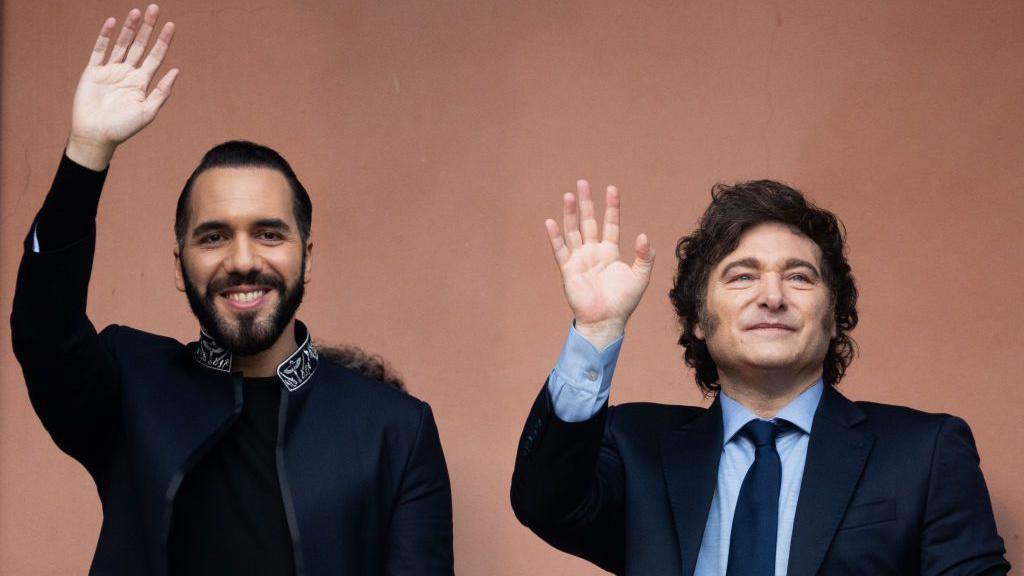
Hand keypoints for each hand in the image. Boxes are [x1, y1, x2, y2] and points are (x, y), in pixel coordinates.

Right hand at [67, 5, 177, 169]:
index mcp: (142, 82)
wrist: (96, 135)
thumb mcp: (148, 111)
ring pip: (122, 44)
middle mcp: (128, 73)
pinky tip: (113, 23)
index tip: (170, 25)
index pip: (156, 56)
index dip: (163, 41)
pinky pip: (100, 49)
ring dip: (130, 28)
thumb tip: (176, 70)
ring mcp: (110, 71)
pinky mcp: (93, 71)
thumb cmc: (123, 128)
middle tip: (155, 9)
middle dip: (148, 28)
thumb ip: (162, 91)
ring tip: (137, 12)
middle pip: (140, 45)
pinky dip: (106, 36)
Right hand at [545, 180, 654, 349]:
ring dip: (570, 213)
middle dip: (586, 202)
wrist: (607, 321)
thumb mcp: (641, 276)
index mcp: (610, 252)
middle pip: (589, 222)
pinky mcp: (568, 269)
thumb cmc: (624, 302)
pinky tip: (551, 221)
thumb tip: (644, 235)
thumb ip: (645, 256)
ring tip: (568, 195)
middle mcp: (593, 252)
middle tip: (582, 183)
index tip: (612, 188)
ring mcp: (579, 259)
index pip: (610, 223)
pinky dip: (555, 236)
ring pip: (574, 231)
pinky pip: (560, 249)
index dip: (612, 207)